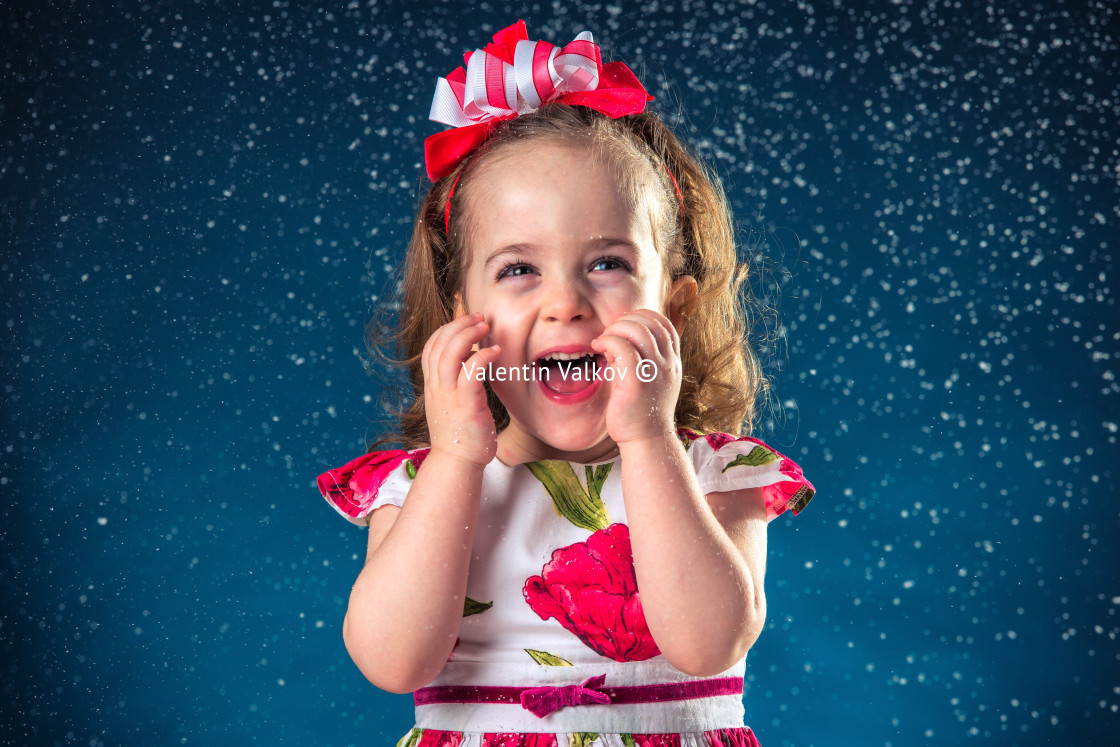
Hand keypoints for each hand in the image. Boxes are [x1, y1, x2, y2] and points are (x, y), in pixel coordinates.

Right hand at [422, 312, 501, 467]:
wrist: (457, 463)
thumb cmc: (461, 435)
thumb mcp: (452, 403)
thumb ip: (457, 381)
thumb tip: (472, 359)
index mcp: (432, 386)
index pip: (431, 347)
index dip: (446, 329)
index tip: (465, 321)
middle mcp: (436, 387)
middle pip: (439, 344)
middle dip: (458, 325)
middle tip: (479, 317)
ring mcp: (448, 395)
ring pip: (450, 353)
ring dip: (468, 334)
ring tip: (485, 325)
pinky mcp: (466, 404)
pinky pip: (471, 372)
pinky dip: (482, 356)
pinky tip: (495, 351)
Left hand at [590, 308, 681, 445]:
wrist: (646, 441)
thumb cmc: (640, 412)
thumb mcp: (647, 380)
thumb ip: (638, 358)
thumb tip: (616, 338)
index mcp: (672, 362)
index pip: (663, 323)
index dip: (641, 316)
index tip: (623, 326)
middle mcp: (668, 365)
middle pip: (650, 322)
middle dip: (624, 321)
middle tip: (608, 335)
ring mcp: (654, 373)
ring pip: (637, 330)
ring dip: (615, 329)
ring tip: (602, 342)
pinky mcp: (636, 383)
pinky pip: (623, 348)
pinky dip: (607, 341)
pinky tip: (598, 348)